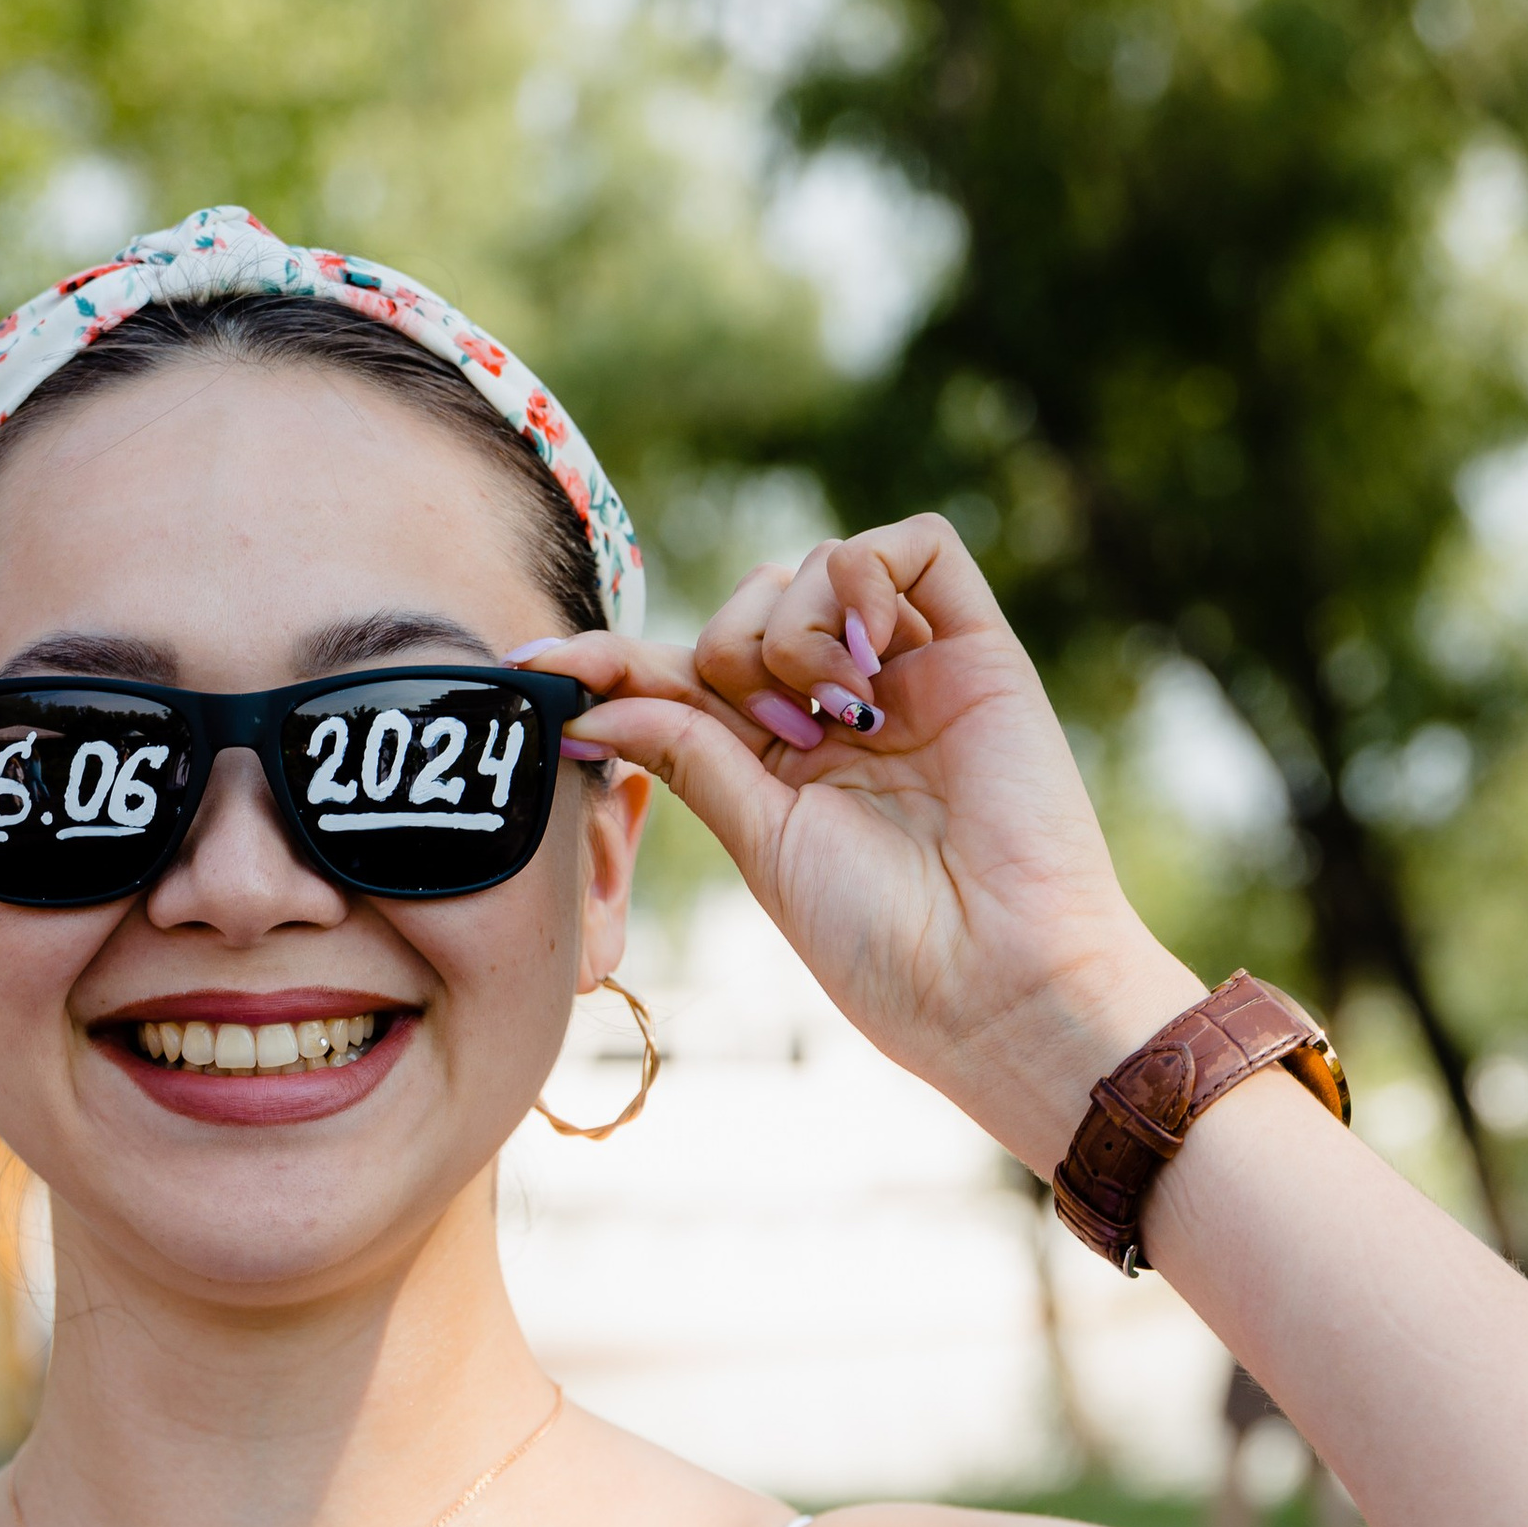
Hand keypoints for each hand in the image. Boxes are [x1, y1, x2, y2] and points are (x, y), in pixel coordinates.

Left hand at [526, 516, 1200, 1176]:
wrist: (994, 980)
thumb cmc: (882, 940)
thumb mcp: (759, 839)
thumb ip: (688, 753)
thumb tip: (592, 698)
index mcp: (781, 761)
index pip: (681, 676)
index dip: (607, 659)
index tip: (533, 670)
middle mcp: (843, 708)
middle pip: (743, 606)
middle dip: (727, 655)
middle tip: (782, 741)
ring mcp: (911, 673)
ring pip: (816, 568)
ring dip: (793, 629)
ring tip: (836, 716)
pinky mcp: (979, 648)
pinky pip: (913, 546)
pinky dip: (866, 577)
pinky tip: (867, 653)